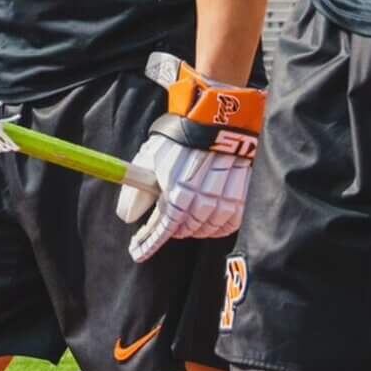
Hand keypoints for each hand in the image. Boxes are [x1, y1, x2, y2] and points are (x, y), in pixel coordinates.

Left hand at [115, 52, 263, 264]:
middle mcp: (201, 203)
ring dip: (194, 228)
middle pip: (183, 231)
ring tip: (188, 217)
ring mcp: (224, 202)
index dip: (146, 245)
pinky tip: (210, 218)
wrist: (215, 118)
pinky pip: (228, 224)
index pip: (160, 232)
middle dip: (172, 230)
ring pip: (206, 230)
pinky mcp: (242, 198)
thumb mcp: (147, 160)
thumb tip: (128, 218)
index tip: (136, 252)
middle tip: (167, 222)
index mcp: (177, 196)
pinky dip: (217, 226)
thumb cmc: (179, 138)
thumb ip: (136, 192)